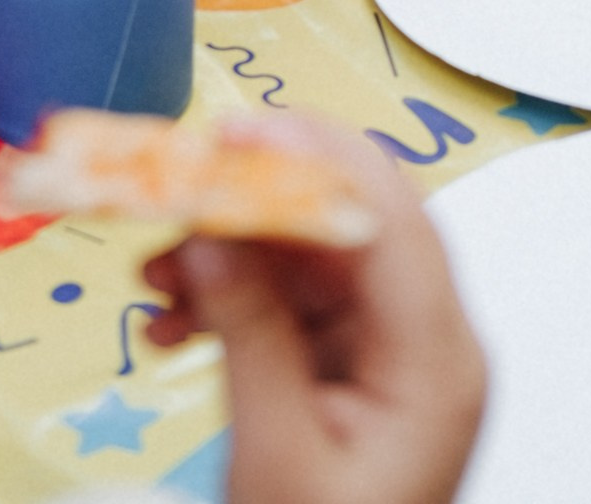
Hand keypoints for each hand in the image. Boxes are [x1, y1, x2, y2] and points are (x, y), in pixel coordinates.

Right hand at [142, 118, 484, 503]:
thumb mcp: (277, 458)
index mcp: (436, 360)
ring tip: (153, 276)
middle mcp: (427, 339)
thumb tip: (211, 232)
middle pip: (350, 222)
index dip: (315, 156)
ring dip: (229, 248)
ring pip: (311, 253)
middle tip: (174, 186)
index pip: (389, 217)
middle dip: (256, 198)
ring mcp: (391, 351)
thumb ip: (250, 334)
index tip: (232, 133)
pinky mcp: (353, 367)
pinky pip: (292, 297)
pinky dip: (230, 293)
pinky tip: (170, 322)